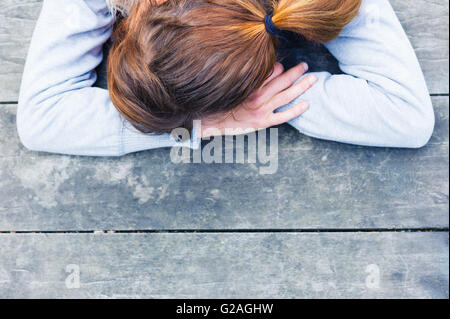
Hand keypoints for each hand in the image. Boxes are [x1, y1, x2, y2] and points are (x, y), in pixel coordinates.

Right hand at [200, 62, 316, 137]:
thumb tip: (268, 67)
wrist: (212, 121)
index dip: (280, 68)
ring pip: (286, 96)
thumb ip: (250, 77)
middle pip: (283, 81)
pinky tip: (306, 104)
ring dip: (301, 86)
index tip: (284, 67)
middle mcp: (257, 96)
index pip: (272, 71)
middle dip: (296, 72)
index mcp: (250, 85)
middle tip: (305, 66)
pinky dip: (295, 110)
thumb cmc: (221, 102)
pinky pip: (283, 116)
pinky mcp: (263, 122)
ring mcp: (261, 110)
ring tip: (312, 79)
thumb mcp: (233, 85)